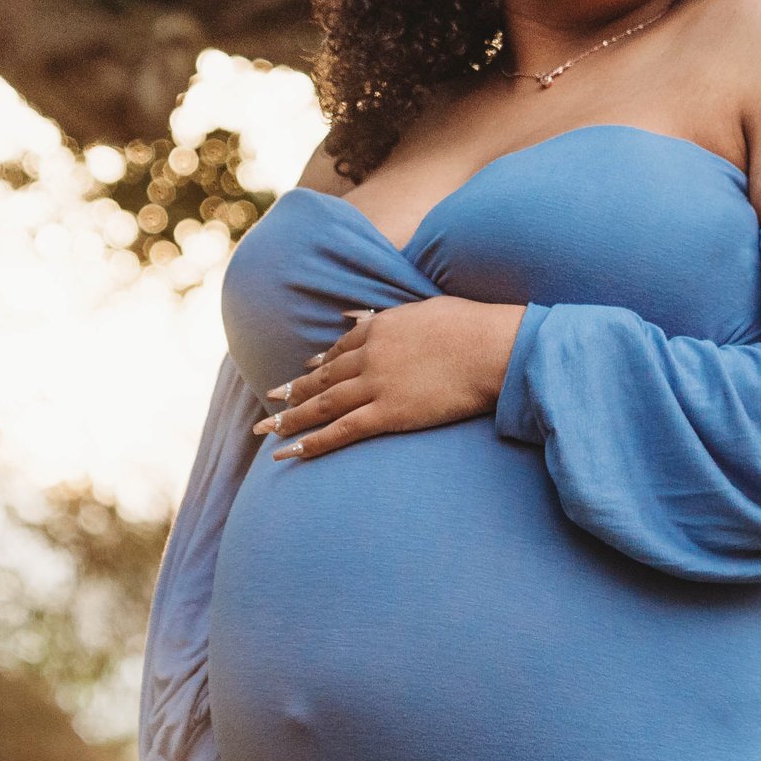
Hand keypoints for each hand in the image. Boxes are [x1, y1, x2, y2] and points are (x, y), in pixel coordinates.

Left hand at [253, 297, 524, 460]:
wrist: (494, 347)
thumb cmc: (474, 326)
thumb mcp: (428, 307)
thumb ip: (395, 314)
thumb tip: (362, 313)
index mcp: (381, 326)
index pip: (342, 348)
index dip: (320, 363)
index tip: (304, 372)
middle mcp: (370, 355)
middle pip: (323, 377)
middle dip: (294, 391)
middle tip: (270, 399)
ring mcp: (377, 384)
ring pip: (324, 405)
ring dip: (292, 419)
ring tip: (267, 431)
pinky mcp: (389, 412)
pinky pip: (343, 430)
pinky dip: (314, 442)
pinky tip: (291, 452)